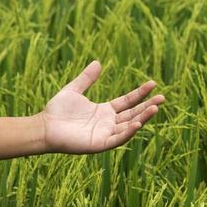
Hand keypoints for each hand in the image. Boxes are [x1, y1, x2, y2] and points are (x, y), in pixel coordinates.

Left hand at [40, 60, 163, 154]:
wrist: (44, 126)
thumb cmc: (56, 110)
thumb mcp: (73, 90)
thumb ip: (86, 78)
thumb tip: (98, 62)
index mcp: (104, 111)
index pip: (127, 102)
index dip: (140, 94)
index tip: (153, 83)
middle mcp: (108, 123)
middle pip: (133, 114)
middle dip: (148, 107)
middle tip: (162, 97)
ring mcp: (105, 134)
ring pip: (129, 126)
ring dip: (143, 118)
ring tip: (155, 108)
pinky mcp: (100, 144)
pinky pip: (118, 139)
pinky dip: (128, 132)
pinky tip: (137, 123)